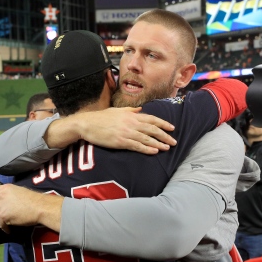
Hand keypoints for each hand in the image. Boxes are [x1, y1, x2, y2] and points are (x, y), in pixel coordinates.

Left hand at [0, 184, 63, 232]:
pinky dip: (5, 228)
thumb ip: (9, 195)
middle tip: (4, 212)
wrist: (39, 207)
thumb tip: (6, 201)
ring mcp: (1, 207)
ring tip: (5, 219)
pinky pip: (0, 224)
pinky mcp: (3, 217)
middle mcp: (0, 196)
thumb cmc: (33, 199)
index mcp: (5, 188)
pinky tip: (9, 229)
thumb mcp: (19, 191)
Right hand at [54, 107, 176, 153]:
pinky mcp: (120, 142)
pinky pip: (137, 146)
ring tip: (167, 148)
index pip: (151, 119)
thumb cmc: (101, 118)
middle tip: (174, 141)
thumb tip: (140, 109)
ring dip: (158, 143)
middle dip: (165, 135)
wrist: (87, 124)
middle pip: (152, 129)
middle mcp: (131, 123)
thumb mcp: (117, 110)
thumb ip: (130, 110)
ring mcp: (126, 133)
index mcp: (131, 115)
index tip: (172, 128)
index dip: (163, 123)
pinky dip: (147, 149)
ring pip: (147, 138)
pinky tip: (155, 152)